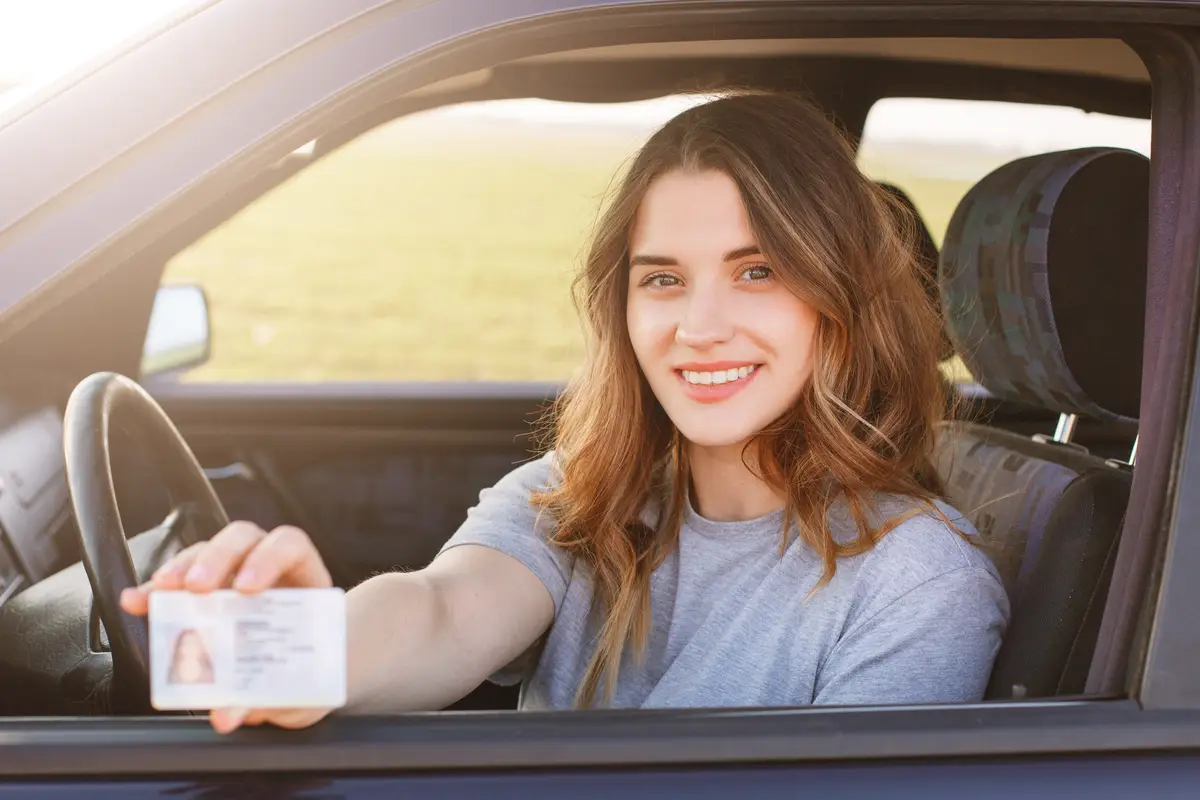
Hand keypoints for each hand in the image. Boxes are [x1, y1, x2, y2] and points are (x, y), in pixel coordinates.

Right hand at [119, 521, 334, 732]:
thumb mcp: (296, 685)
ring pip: (206, 553)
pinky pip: (178, 582)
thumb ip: (267, 695)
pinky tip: (137, 602)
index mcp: (304, 578)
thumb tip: (226, 714)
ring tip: (158, 593)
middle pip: (242, 539)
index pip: (289, 546)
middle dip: (216, 559)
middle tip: (195, 587)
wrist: (307, 677)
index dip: (268, 557)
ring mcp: (235, 576)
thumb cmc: (306, 671)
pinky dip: (156, 592)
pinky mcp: (205, 594)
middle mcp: (269, 567)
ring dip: (180, 570)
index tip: (246, 587)